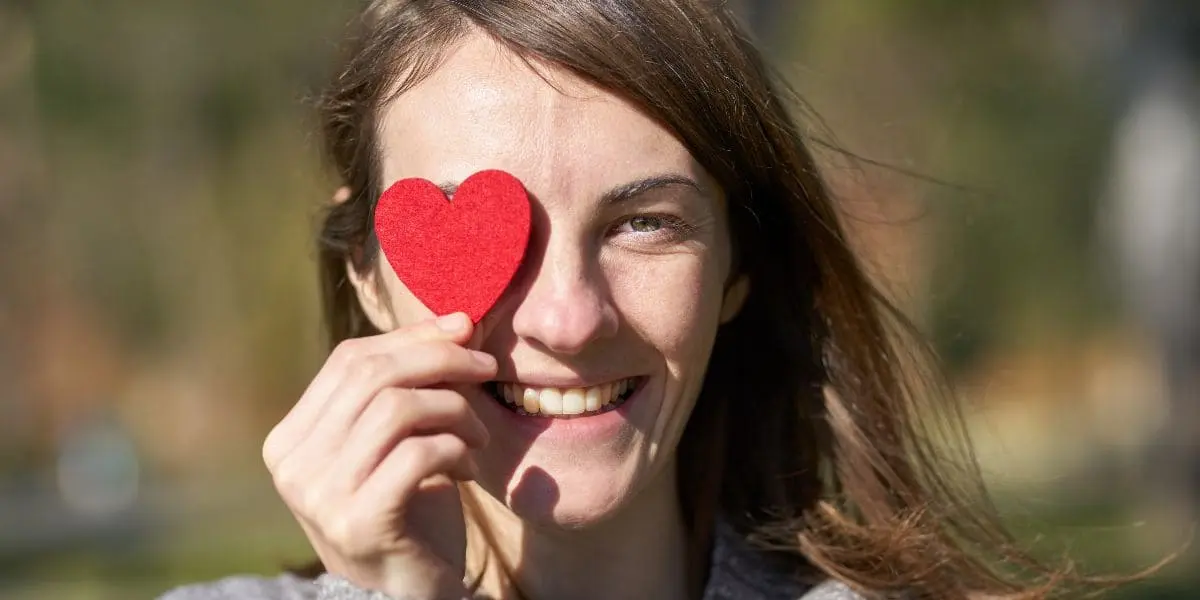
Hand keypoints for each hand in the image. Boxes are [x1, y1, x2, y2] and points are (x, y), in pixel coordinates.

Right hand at [263, 313, 494, 598]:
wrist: (410, 595)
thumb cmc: (411, 511)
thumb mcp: (401, 440)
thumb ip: (412, 384)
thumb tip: (460, 318)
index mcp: (291, 438)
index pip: (349, 360)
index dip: (411, 338)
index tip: (464, 332)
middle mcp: (293, 465)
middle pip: (372, 376)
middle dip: (441, 360)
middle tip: (487, 368)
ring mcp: (320, 496)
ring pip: (396, 409)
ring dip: (454, 410)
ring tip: (478, 437)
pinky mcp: (359, 522)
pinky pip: (416, 454)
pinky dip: (454, 449)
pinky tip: (467, 469)